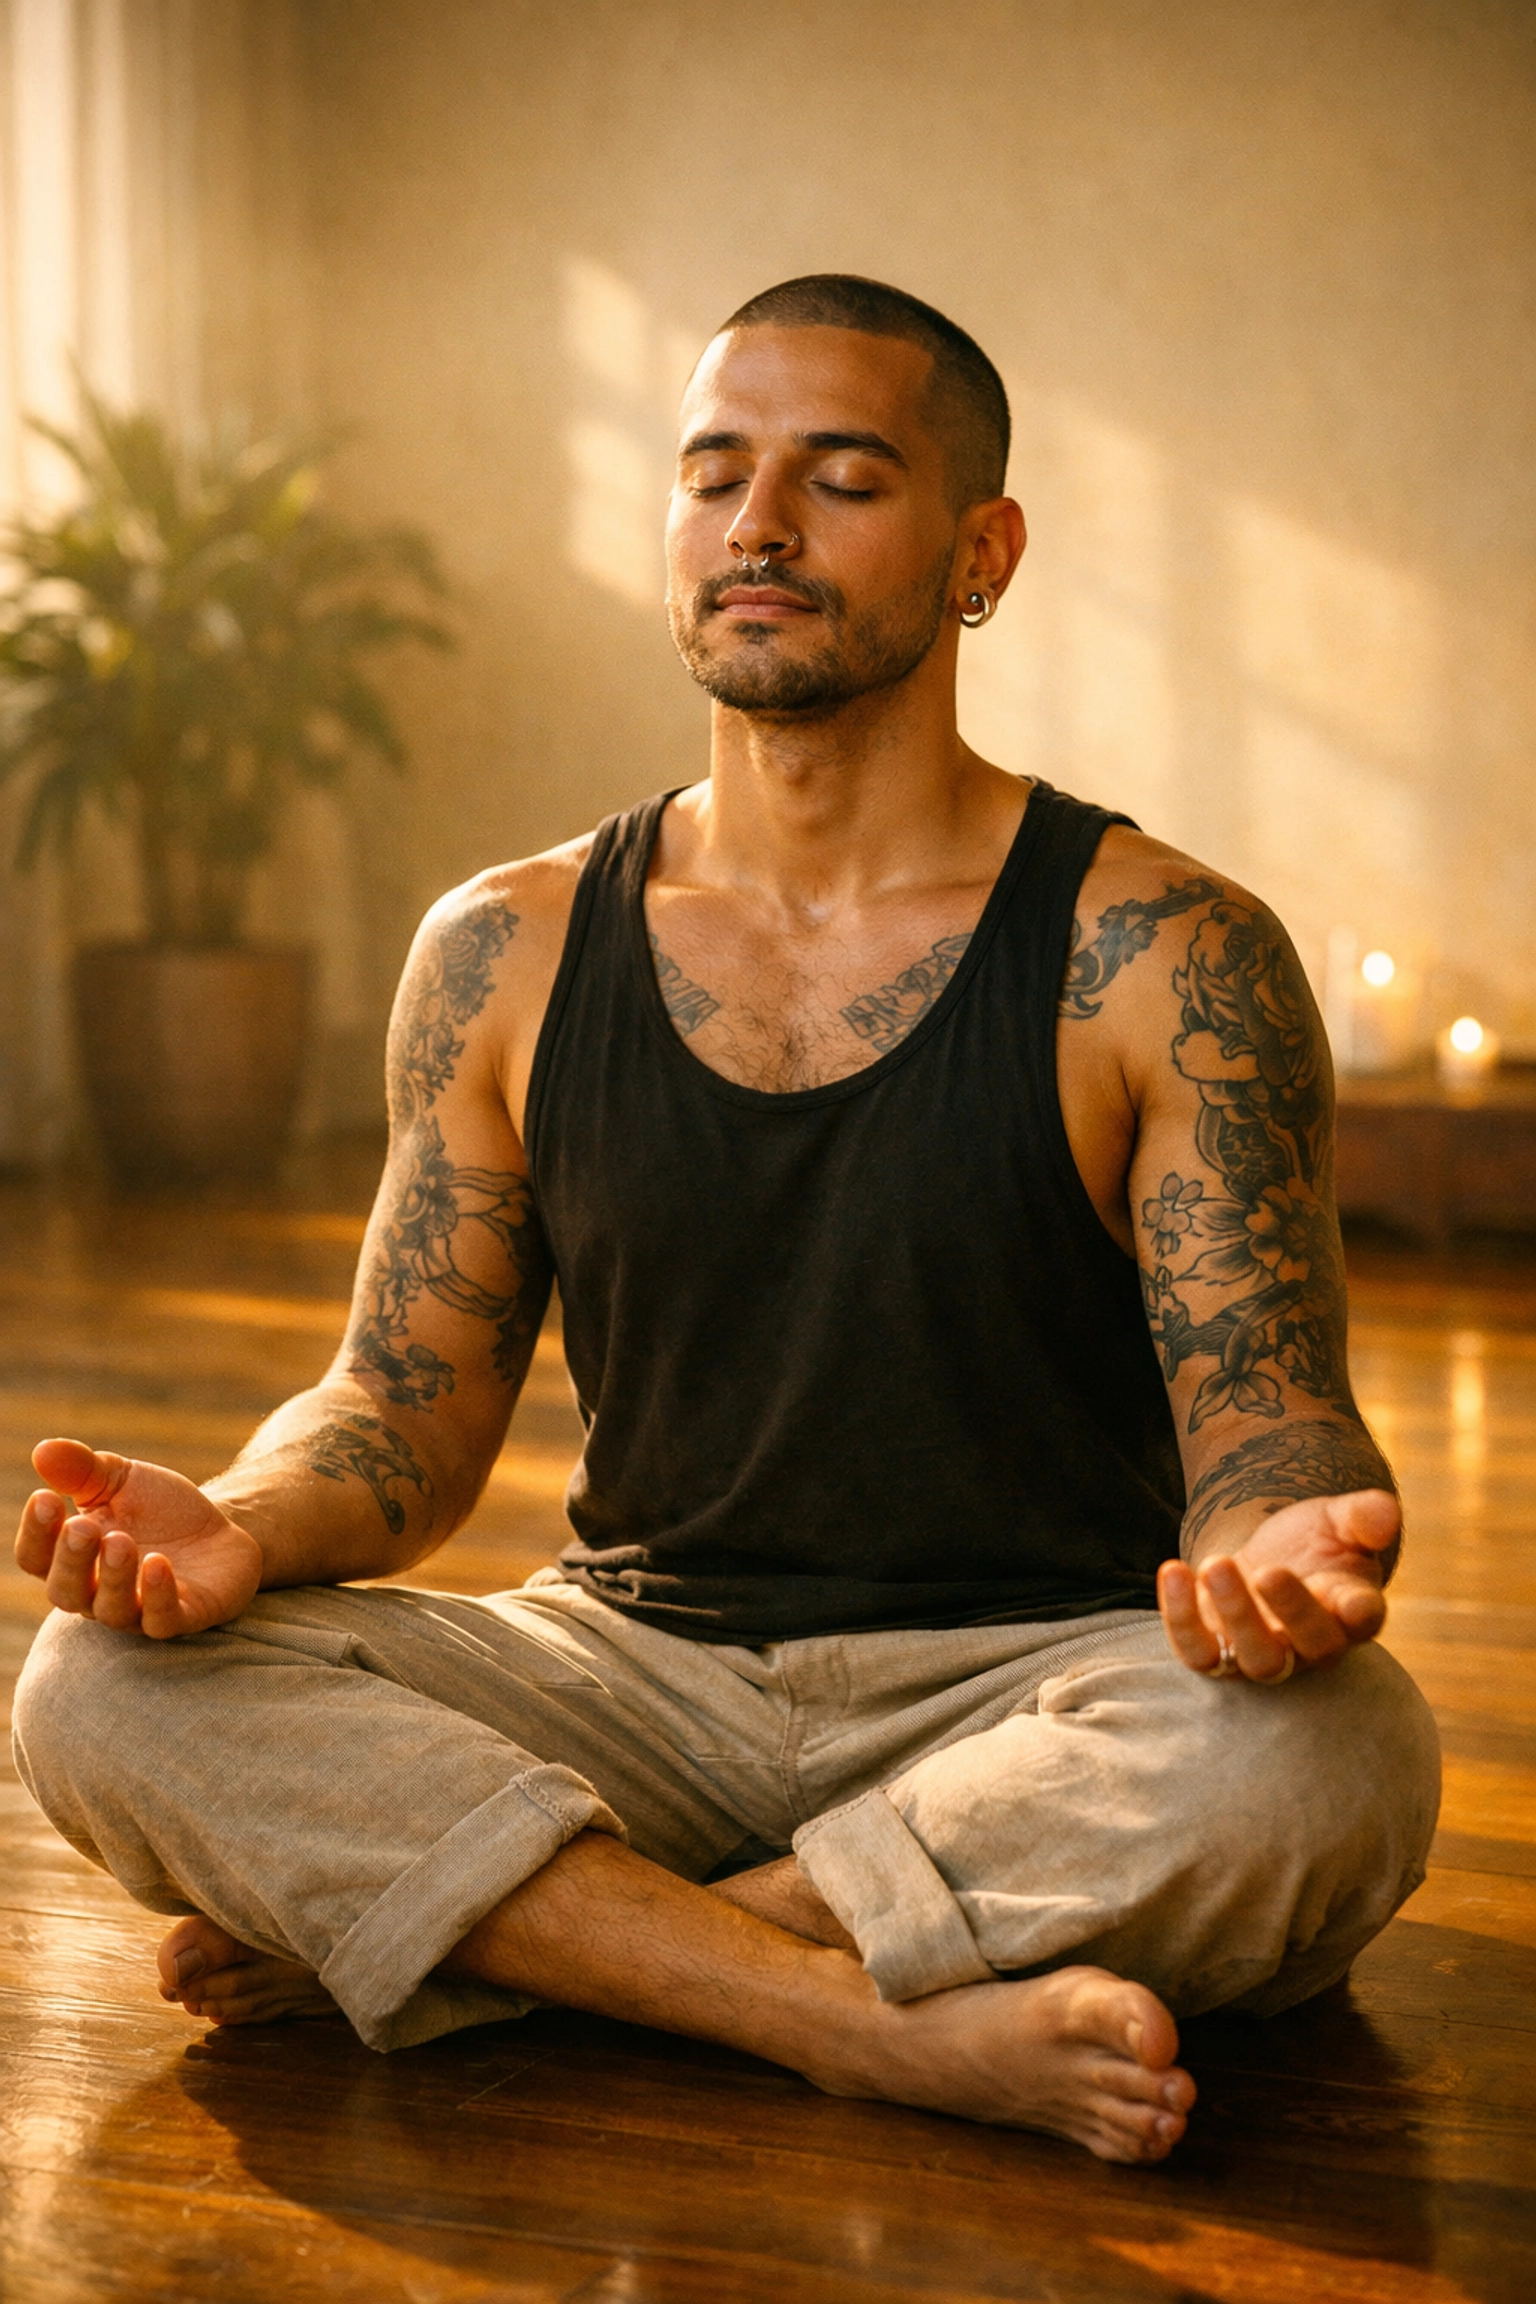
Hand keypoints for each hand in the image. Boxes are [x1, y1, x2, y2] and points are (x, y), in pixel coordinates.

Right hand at [17, 1438, 262, 1638]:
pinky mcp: (182, 1617)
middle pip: (66, 1591)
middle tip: (82, 1527)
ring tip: (121, 1542)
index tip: (45, 1497)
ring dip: (113, 1576)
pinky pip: (161, 1620)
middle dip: (71, 1559)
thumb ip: (82, 1469)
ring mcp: (138, 1610)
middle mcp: (97, 1593)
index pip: (36, 1558)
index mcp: (74, 1558)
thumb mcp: (122, 1480)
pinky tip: (157, 1563)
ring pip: (111, 1609)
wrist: (219, 1530)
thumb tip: (42, 1450)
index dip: (35, 1532)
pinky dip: (157, 1594)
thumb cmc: (159, 1509)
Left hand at [1158, 1487, 1398, 1683]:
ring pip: (1257, 1659)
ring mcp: (1264, 1654)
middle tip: (1267, 1570)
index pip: (1363, 1619)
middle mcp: (1312, 1644)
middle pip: (1308, 1645)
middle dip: (1290, 1610)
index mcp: (1351, 1609)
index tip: (1354, 1601)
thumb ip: (1363, 1516)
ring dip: (1235, 1615)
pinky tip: (1174, 1571)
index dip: (1360, 1613)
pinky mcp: (1216, 1652)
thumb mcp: (1338, 1520)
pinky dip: (1181, 1619)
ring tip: (1216, 1563)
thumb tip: (1386, 1512)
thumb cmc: (1315, 1543)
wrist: (1268, 1558)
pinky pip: (1199, 1653)